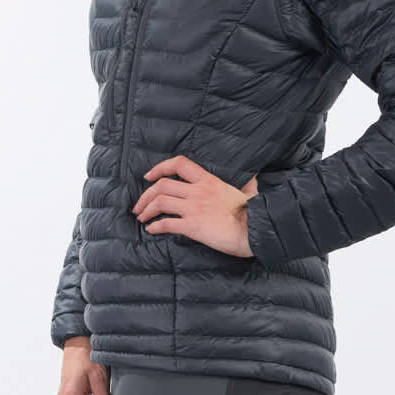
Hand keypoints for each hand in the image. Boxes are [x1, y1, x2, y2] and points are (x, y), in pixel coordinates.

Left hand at [132, 156, 256, 257]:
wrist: (255, 230)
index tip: (149, 175)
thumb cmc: (254, 213)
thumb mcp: (249, 191)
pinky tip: (151, 230)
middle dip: (145, 195)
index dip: (160, 167)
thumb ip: (247, 184)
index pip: (179, 164)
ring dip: (146, 210)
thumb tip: (254, 178)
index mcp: (209, 180)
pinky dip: (155, 227)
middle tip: (139, 206)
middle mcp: (198, 191)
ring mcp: (194, 208)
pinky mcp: (192, 227)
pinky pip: (166, 224)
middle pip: (162, 185)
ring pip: (160, 202)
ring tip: (142, 218)